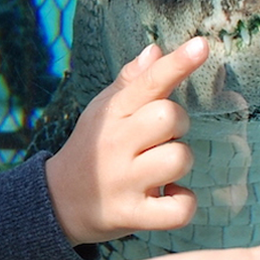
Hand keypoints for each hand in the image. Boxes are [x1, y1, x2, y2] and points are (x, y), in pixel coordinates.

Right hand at [44, 38, 207, 243]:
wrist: (57, 201)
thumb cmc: (92, 149)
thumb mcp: (102, 110)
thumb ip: (131, 81)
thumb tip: (156, 50)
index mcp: (112, 113)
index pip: (148, 82)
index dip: (178, 63)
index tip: (202, 45)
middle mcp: (116, 144)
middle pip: (169, 117)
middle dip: (179, 126)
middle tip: (161, 138)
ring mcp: (124, 181)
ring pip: (179, 159)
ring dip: (180, 163)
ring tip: (162, 169)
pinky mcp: (132, 214)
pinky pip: (178, 209)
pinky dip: (183, 203)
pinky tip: (170, 196)